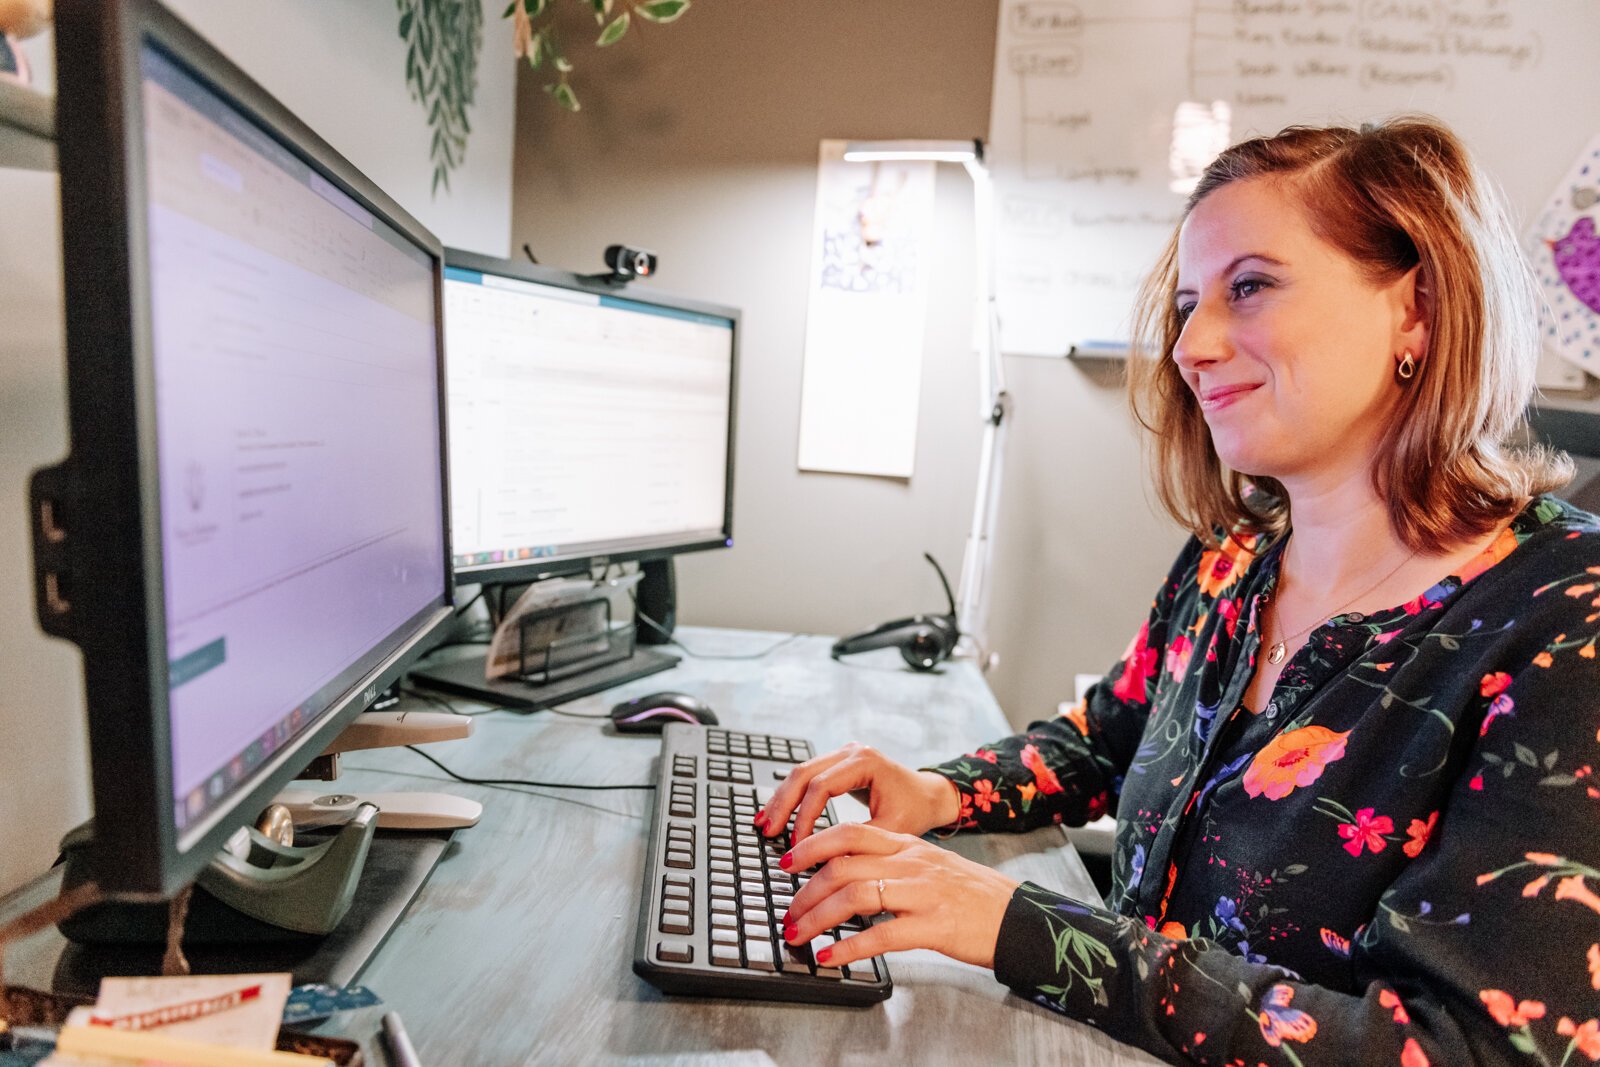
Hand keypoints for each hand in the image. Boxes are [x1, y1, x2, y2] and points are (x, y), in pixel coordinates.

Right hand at [755, 742, 960, 843]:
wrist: (929, 796)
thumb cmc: (915, 811)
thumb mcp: (889, 831)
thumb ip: (856, 843)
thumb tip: (822, 865)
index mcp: (865, 762)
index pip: (822, 786)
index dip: (805, 817)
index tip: (796, 844)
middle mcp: (852, 751)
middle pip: (804, 773)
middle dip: (783, 804)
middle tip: (768, 831)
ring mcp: (843, 753)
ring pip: (800, 772)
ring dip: (781, 799)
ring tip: (765, 824)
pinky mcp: (839, 763)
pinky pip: (807, 776)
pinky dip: (791, 796)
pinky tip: (778, 813)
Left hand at [779, 823, 1018, 969]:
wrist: (1017, 916)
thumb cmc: (971, 895)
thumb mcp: (930, 865)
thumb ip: (892, 863)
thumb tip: (845, 873)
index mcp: (908, 845)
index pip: (849, 833)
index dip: (812, 845)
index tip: (787, 862)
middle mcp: (911, 863)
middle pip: (843, 864)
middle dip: (805, 889)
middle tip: (786, 910)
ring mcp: (922, 893)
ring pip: (855, 895)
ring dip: (817, 917)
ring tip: (798, 933)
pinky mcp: (933, 926)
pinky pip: (881, 935)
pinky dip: (848, 948)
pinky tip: (830, 957)